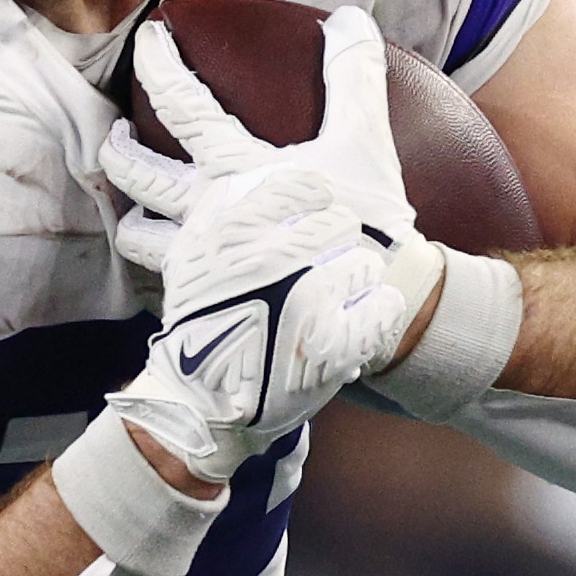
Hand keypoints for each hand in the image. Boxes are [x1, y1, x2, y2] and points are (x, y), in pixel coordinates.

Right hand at [105, 169, 413, 478]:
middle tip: (322, 266)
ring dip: (353, 284)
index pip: (305, 185)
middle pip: (341, 222)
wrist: (202, 402)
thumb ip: (222, 210)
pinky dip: (376, 315)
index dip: (316, 201)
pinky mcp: (335, 341)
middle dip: (335, 244)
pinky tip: (357, 322)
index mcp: (236, 228)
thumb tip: (251, 173)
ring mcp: (306, 299)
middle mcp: (272, 256)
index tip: (312, 218)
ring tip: (332, 302)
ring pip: (364, 264)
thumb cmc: (198, 323)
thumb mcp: (191, 255)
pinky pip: (384, 306)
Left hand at [106, 6, 439, 355]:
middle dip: (116, 146)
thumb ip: (354, 79)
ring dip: (128, 213)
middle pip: (138, 172)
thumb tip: (348, 17)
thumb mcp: (365, 146)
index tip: (147, 38)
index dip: (159, 66)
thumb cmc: (363, 231)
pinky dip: (163, 269)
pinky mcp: (200, 303)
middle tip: (114, 131)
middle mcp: (204, 214)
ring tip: (133, 206)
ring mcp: (197, 262)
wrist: (358, 320)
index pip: (183, 105)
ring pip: (136, 233)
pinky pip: (164, 283)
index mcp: (237, 171)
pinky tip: (177, 267)